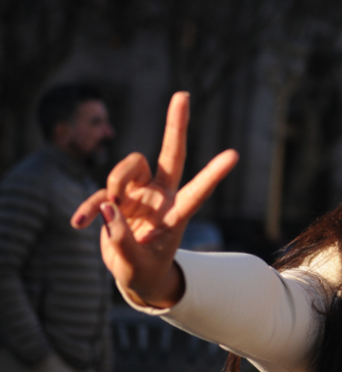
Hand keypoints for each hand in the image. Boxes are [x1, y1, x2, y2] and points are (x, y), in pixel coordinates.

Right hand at [71, 92, 238, 306]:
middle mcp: (161, 196)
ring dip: (115, 183)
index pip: (198, 190)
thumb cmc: (145, 271)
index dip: (214, 173)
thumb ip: (121, 238)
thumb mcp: (135, 265)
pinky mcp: (116, 198)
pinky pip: (99, 193)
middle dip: (176, 124)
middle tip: (183, 95)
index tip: (233, 155)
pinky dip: (87, 209)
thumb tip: (106, 206)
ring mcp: (139, 194)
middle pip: (171, 155)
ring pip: (128, 167)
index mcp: (177, 213)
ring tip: (108, 214)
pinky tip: (78, 224)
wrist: (137, 276)